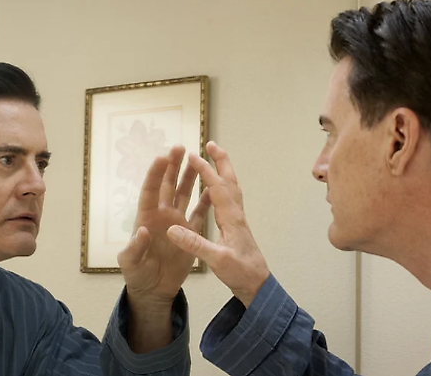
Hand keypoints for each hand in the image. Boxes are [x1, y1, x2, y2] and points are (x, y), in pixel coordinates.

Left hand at [118, 145, 210, 306]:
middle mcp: (162, 215)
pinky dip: (206, 201)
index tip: (161, 157)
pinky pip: (200, 212)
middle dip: (173, 166)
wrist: (154, 290)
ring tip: (197, 159)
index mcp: (146, 218)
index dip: (155, 174)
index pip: (150, 191)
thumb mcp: (130, 263)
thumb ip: (134, 248)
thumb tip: (141, 231)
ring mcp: (177, 222)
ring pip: (184, 193)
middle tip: (180, 147)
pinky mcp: (190, 232)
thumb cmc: (137, 275)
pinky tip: (214, 188)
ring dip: (190, 176)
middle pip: (167, 185)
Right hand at [166, 142, 269, 307]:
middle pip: (230, 181)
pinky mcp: (236, 227)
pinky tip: (217, 189)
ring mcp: (238, 220)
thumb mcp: (216, 261)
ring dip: (223, 170)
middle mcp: (236, 215)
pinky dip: (223, 186)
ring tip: (214, 158)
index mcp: (231, 219)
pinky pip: (230, 199)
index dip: (205, 171)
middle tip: (211, 144)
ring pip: (231, 188)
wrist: (258, 285)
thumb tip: (172, 229)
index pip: (217, 188)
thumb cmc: (240, 273)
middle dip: (221, 161)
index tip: (192, 155)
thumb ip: (195, 244)